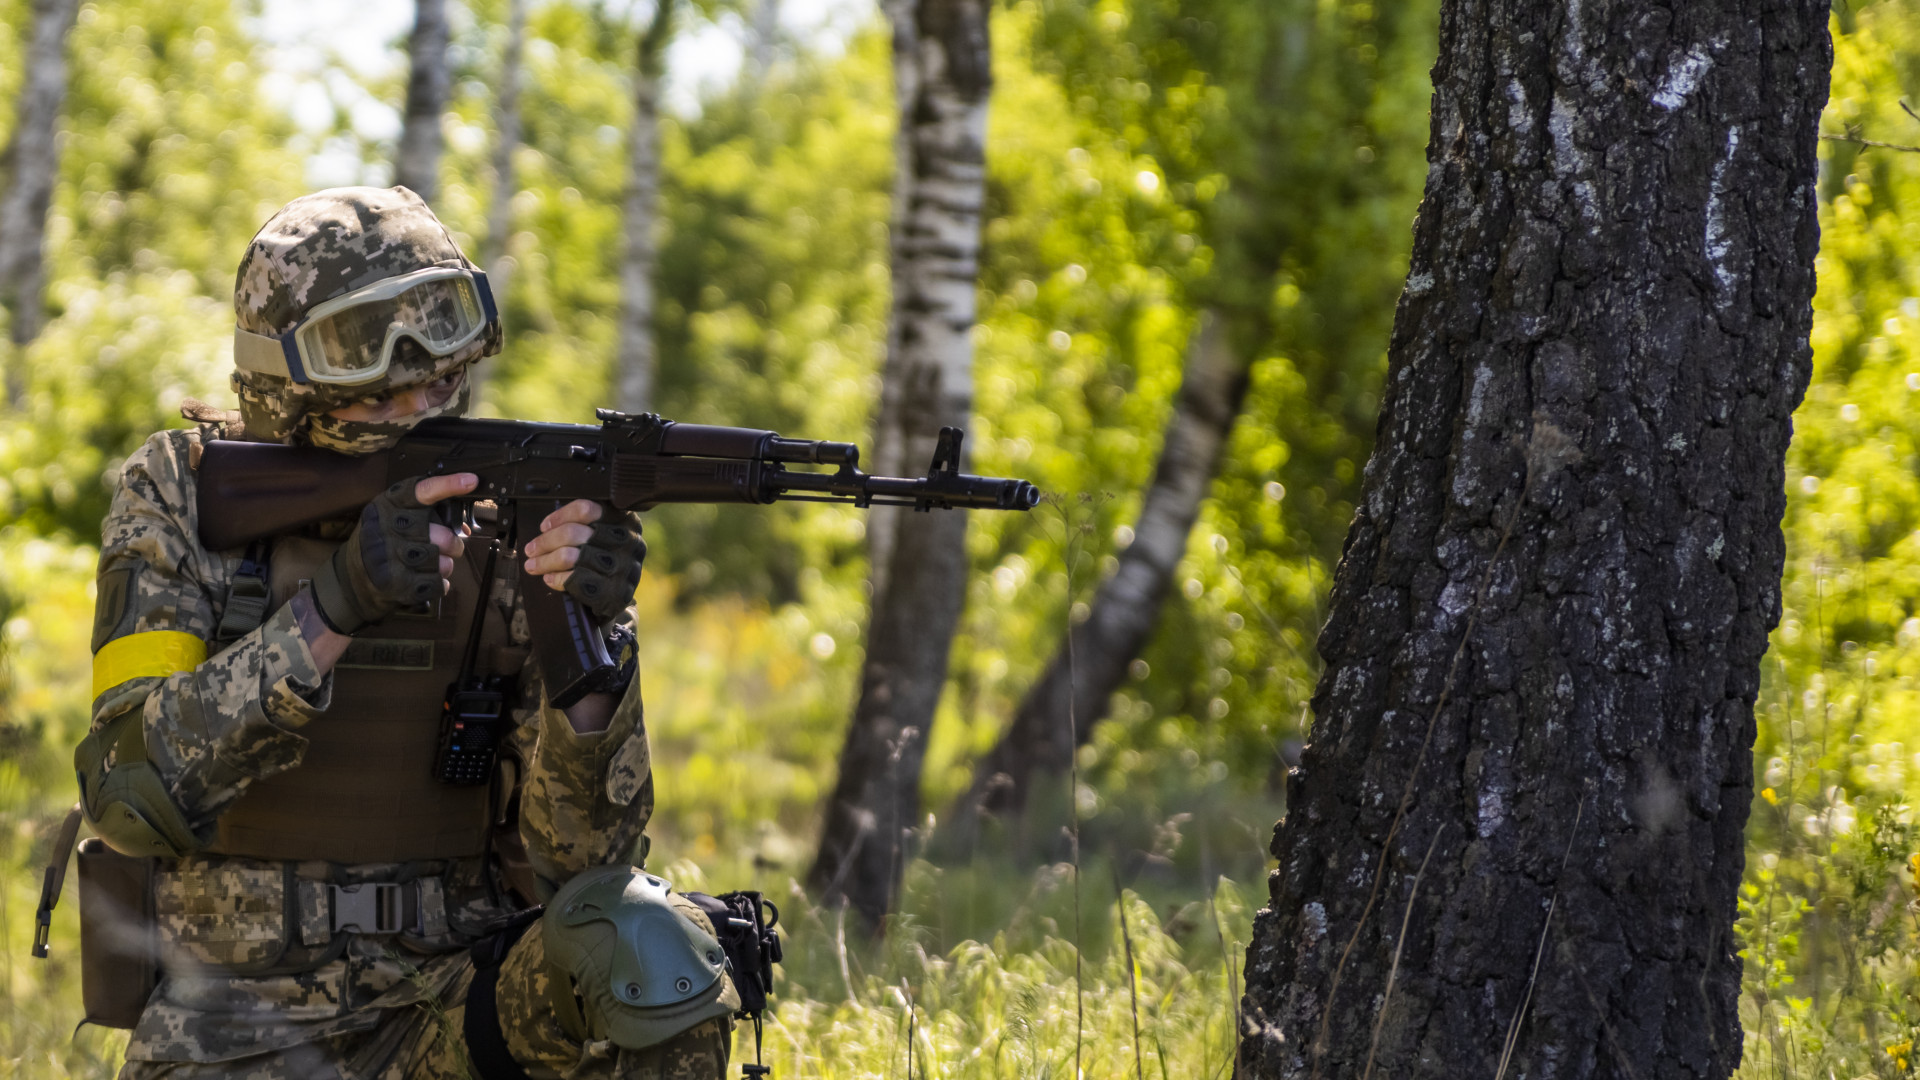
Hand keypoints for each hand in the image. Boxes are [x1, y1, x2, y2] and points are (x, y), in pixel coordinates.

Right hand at [309, 473, 474, 634]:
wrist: (354, 577)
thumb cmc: (384, 540)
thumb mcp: (395, 516)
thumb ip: (426, 514)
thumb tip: (464, 528)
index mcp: (389, 505)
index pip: (422, 491)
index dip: (448, 485)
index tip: (471, 481)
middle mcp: (388, 528)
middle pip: (443, 535)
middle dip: (453, 544)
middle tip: (450, 545)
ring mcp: (391, 557)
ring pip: (443, 563)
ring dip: (445, 565)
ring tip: (433, 563)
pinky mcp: (396, 583)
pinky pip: (437, 583)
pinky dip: (438, 583)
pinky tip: (425, 578)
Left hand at [522, 499, 645, 621]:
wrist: (621, 599)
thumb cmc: (605, 562)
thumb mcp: (604, 536)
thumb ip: (584, 525)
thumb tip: (546, 527)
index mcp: (624, 520)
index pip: (586, 509)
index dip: (560, 516)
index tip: (544, 526)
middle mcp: (627, 541)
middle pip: (573, 533)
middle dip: (545, 542)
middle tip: (531, 550)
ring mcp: (623, 566)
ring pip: (569, 556)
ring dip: (545, 562)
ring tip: (533, 566)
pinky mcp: (614, 590)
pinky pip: (575, 579)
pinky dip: (557, 579)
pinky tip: (550, 578)